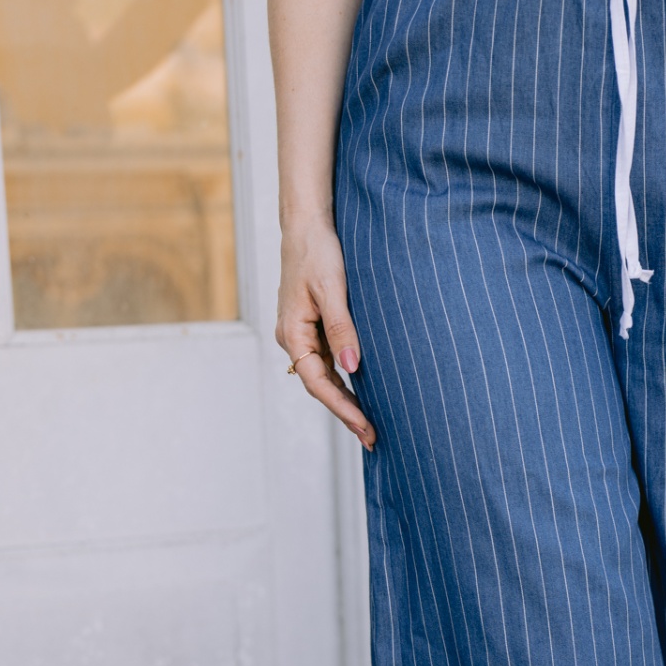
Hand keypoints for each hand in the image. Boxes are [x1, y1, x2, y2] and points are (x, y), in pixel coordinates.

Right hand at [275, 215, 375, 450]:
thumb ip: (342, 329)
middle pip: (320, 387)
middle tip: (374, 439)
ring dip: (346, 401)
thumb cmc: (318, 252)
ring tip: (371, 425)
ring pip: (325, 378)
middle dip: (346, 413)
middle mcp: (294, 339)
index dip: (342, 407)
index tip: (365, 426)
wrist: (308, 226)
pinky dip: (345, 382)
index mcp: (292, 333)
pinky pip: (329, 363)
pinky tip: (363, 394)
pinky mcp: (315, 329)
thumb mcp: (333, 290)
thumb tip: (352, 368)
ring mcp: (303, 335)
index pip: (316, 383)